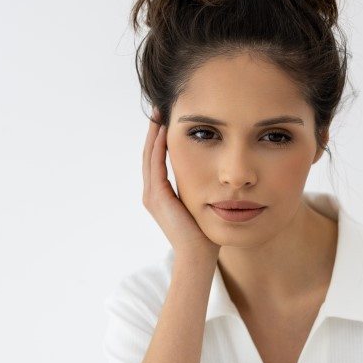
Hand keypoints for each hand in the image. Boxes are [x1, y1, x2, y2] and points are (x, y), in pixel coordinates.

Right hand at [142, 108, 219, 260]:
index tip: (168, 118)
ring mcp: (152, 195)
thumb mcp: (201, 204)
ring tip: (160, 113)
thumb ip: (200, 188)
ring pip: (149, 155)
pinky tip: (165, 130)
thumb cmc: (204, 234)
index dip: (160, 138)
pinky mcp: (158, 197)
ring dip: (154, 133)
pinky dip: (158, 146)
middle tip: (159, 107)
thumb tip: (213, 175)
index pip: (156, 159)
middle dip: (155, 130)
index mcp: (159, 195)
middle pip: (149, 153)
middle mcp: (151, 193)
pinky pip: (156, 165)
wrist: (198, 255)